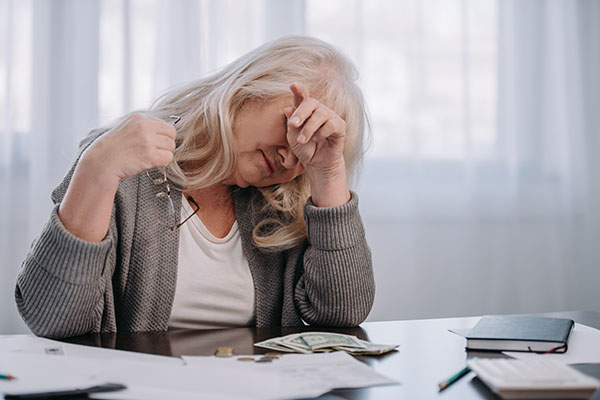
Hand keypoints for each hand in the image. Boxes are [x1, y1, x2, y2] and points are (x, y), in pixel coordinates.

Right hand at [80, 113, 175, 185]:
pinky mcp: (149, 155)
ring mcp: (147, 140)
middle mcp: (144, 126)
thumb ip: (145, 126)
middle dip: (165, 144)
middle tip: (152, 151)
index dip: (162, 136)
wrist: (101, 162)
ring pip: (171, 147)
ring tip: (148, 157)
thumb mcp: (127, 127)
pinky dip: (162, 162)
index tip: (152, 143)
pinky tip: (150, 163)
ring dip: (163, 154)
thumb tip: (166, 130)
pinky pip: (168, 158)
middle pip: (171, 135)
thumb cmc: (114, 148)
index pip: (166, 125)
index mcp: (140, 118)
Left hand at [285, 83, 349, 206]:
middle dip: (301, 113)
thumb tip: (288, 108)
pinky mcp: (340, 127)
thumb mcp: (292, 137)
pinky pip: (332, 124)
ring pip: (320, 115)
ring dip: (309, 128)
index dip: (299, 90)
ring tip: (303, 140)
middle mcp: (319, 110)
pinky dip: (322, 133)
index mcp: (305, 110)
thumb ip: (291, 123)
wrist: (316, 164)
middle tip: (293, 125)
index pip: (303, 96)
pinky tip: (317, 140)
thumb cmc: (304, 148)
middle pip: (311, 103)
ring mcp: (330, 117)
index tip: (293, 85)